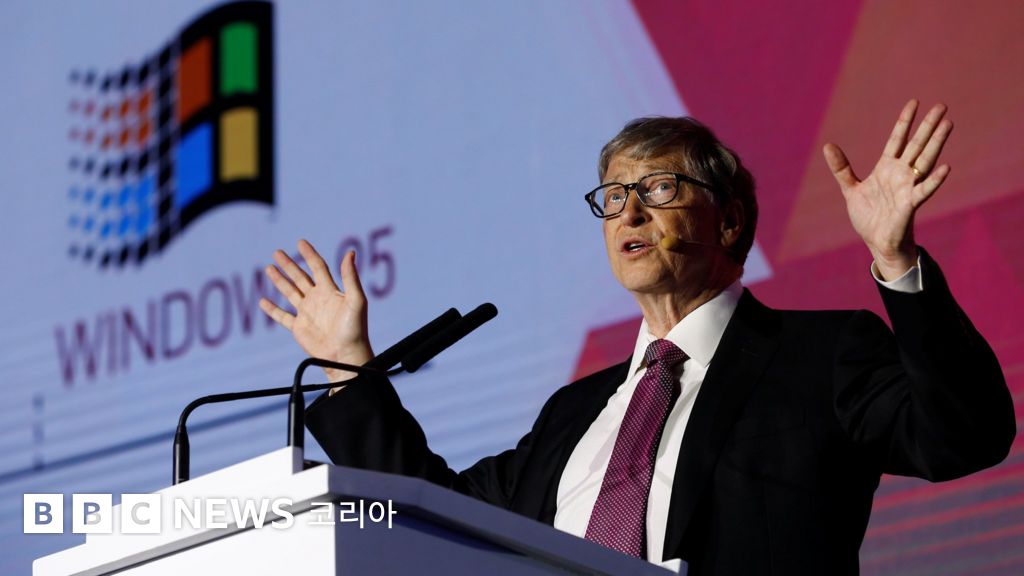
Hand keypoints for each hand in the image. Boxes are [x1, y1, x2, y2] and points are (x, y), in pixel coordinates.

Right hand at [259, 239, 372, 382]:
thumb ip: (350, 277)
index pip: (318, 267)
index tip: (300, 242)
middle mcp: (318, 299)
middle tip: (277, 252)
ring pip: (290, 292)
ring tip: (269, 268)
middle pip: (300, 277)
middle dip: (289, 264)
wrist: (346, 354)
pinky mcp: (299, 328)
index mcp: (331, 291)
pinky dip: (272, 309)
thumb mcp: (356, 299)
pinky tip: (263, 301)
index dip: (309, 254)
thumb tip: (350, 252)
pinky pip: (283, 316)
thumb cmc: (355, 328)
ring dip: (279, 280)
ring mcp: (307, 313)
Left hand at [823, 99, 952, 279]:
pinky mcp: (910, 204)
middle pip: (916, 144)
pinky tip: (945, 167)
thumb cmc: (868, 216)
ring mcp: (908, 187)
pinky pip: (924, 190)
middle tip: (943, 105)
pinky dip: (934, 180)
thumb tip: (827, 145)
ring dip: (937, 143)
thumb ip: (841, 168)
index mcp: (886, 168)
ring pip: (925, 161)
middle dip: (928, 126)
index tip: (914, 102)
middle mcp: (901, 174)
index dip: (905, 121)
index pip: (897, 139)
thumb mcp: (850, 189)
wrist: (876, 242)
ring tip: (948, 124)